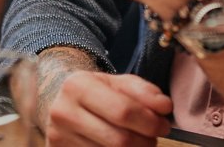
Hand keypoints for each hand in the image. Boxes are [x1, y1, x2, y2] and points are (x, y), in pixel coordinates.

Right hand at [45, 70, 171, 146]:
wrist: (61, 101)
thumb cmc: (97, 92)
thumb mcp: (119, 82)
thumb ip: (145, 92)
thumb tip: (165, 107)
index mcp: (79, 86)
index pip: (123, 111)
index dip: (149, 122)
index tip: (164, 125)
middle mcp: (63, 112)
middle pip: (119, 140)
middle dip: (145, 142)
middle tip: (154, 137)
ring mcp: (58, 137)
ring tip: (140, 142)